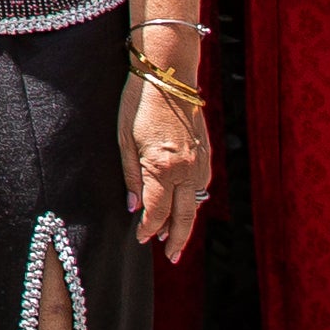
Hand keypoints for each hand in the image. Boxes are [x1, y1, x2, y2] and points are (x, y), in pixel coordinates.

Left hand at [121, 67, 211, 261]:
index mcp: (163, 167)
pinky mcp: (206, 152)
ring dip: (186, 220)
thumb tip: (134, 207)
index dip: (149, 229)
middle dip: (176, 239)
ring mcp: (200, 161)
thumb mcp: (123, 140)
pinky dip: (195, 199)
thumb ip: (131, 176)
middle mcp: (187, 169)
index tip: (141, 239)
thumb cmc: (138, 104)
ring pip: (197, 202)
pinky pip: (203, 184)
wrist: (168, 73)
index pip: (158, 212)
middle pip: (184, 215)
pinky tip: (185, 204)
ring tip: (175, 237)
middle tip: (170, 256)